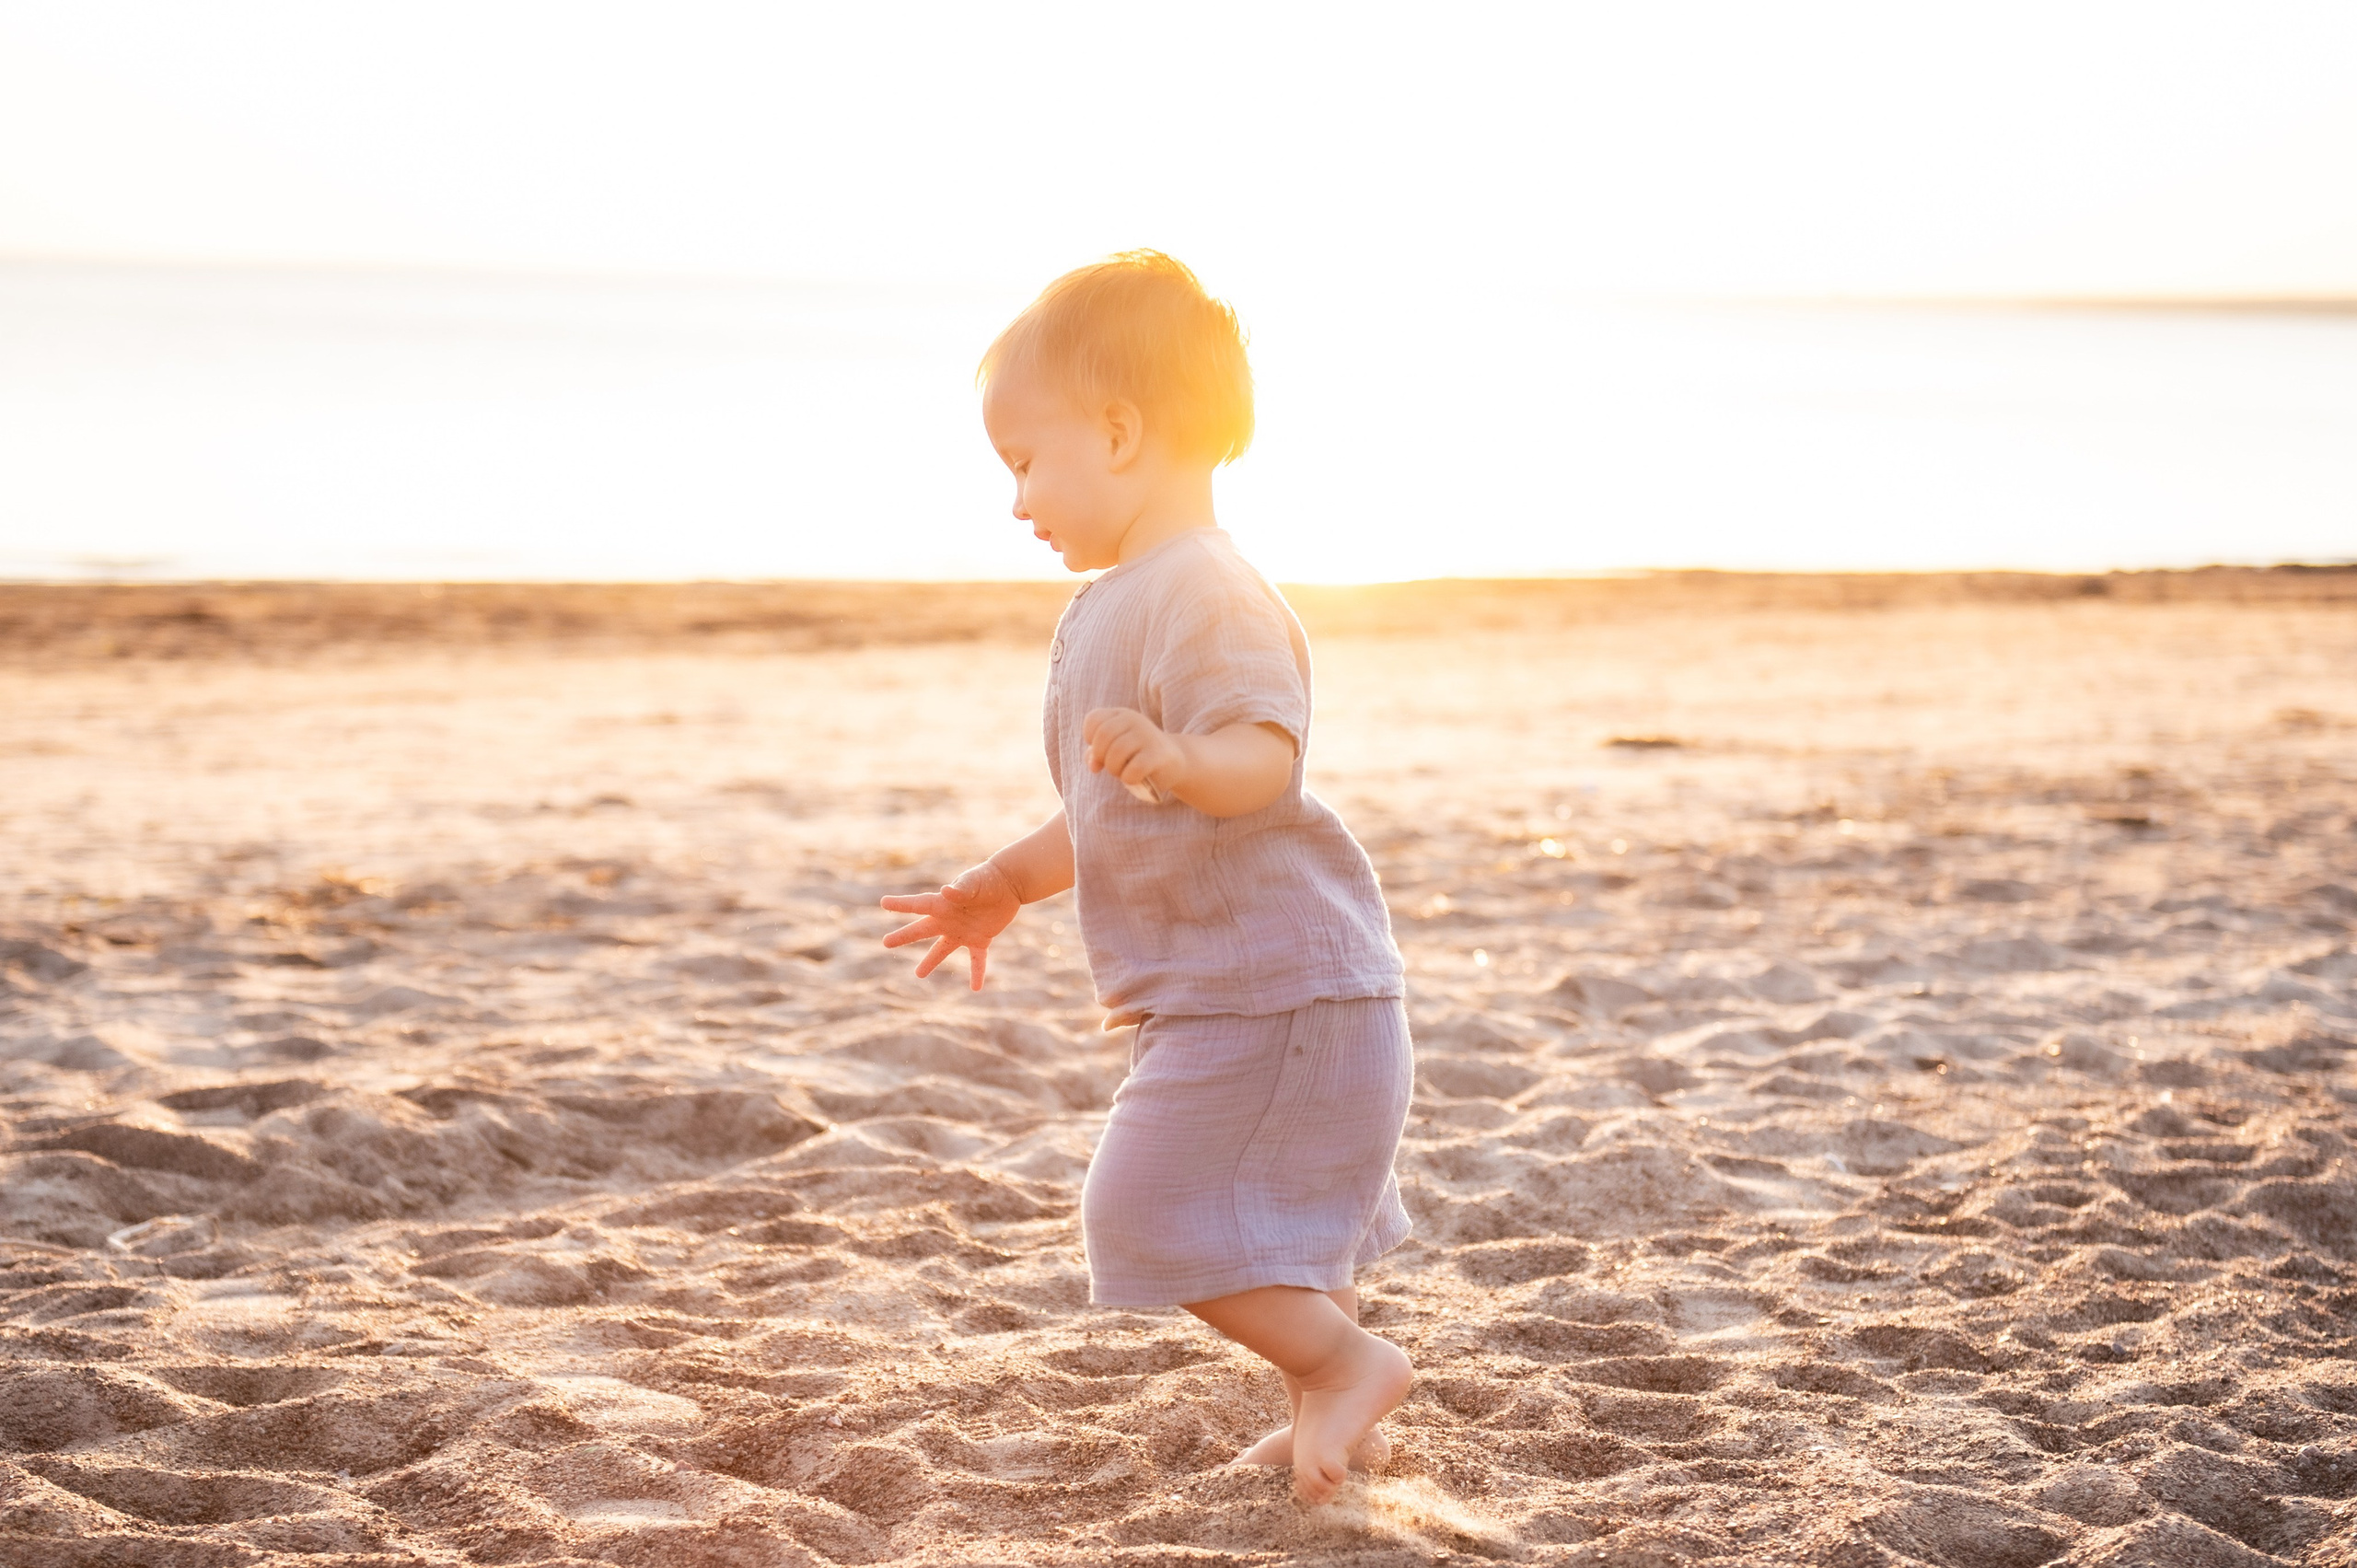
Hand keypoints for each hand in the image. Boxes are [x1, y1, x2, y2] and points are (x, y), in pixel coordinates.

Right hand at [878, 859, 1021, 990]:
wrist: (1008, 884)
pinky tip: (976, 988)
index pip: (918, 905)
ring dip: (930, 962)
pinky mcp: (980, 939)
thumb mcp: (974, 882)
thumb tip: (946, 891)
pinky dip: (977, 973)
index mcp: (943, 904)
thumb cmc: (987, 879)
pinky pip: (977, 960)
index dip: (901, 904)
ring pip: (942, 949)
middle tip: (886, 943)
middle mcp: (948, 919)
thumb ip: (961, 888)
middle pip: (921, 930)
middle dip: (904, 937)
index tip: (884, 902)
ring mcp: (962, 931)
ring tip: (919, 974)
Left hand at [1083, 707, 1185, 798]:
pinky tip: (1135, 778)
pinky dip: (1128, 778)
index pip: (1093, 719)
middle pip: (1102, 736)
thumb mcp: (1114, 750)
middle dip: (1101, 757)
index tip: (1102, 750)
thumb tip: (1093, 765)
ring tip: (1124, 772)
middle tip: (1113, 765)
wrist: (1175, 761)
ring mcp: (1147, 734)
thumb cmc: (1138, 755)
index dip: (1091, 738)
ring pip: (1116, 753)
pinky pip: (1133, 768)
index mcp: (1121, 715)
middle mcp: (1134, 719)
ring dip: (1115, 770)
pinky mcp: (1158, 753)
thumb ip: (1096, 754)